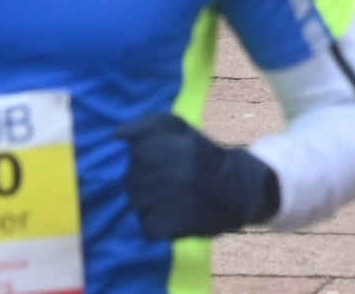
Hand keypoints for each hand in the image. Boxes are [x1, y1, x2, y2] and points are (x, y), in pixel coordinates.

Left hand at [120, 112, 280, 239]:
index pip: (136, 153)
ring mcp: (163, 203)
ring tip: (171, 197)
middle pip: (132, 180)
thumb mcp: (180, 128)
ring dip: (149, 201)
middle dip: (146, 179)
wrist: (238, 189)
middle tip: (169, 180)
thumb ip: (148, 125)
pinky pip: (145, 225)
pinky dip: (155, 222)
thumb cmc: (204, 155)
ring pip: (136, 202)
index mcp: (165, 149)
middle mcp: (164, 175)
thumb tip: (116, 134)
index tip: (166, 159)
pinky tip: (173, 213)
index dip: (149, 155)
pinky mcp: (164, 228)